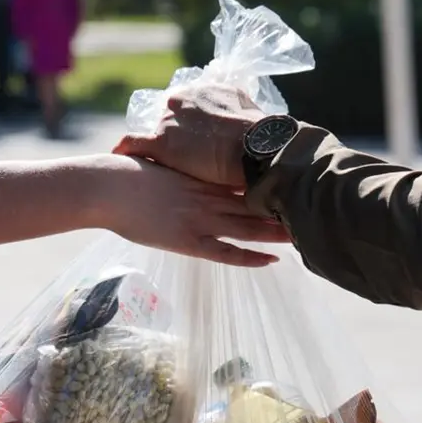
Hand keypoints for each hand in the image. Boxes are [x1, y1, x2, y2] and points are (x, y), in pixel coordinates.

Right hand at [96, 155, 289, 266]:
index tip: (295, 181)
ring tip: (305, 234)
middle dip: (284, 206)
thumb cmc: (127, 174)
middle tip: (313, 208)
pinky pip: (226, 252)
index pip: (245, 179)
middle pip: (255, 202)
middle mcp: (208, 196)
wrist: (108, 187)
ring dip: (277, 231)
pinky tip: (271, 260)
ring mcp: (200, 219)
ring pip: (248, 226)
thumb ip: (181, 165)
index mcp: (201, 176)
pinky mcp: (188, 241)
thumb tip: (189, 162)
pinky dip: (250, 257)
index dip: (272, 182)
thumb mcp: (160, 162)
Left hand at [114, 85, 265, 188]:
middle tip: (182, 154)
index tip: (193, 137)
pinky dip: (125, 149)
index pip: (187, 105)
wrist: (256, 149)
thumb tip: (240, 113)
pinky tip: (119, 157)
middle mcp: (182, 99)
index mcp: (203, 90)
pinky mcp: (161, 142)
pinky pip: (133, 143)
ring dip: (157, 148)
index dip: (189, 123)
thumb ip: (237, 107)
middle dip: (174, 134)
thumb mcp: (249, 109)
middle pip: (169, 118)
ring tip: (155, 163)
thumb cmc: (259, 135)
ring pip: (153, 132)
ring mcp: (169, 120)